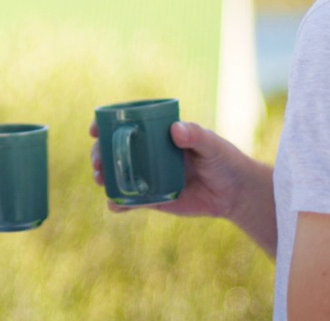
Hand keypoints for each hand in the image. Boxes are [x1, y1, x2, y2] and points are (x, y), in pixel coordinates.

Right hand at [90, 120, 258, 219]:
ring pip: (118, 175)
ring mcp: (149, 176)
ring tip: (100, 179)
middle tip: (97, 161)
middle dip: (100, 154)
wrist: (234, 193)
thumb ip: (195, 136)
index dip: (106, 125)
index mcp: (158, 134)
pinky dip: (119, 204)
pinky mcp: (153, 199)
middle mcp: (148, 153)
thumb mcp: (211, 145)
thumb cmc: (224, 160)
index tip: (95, 129)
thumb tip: (175, 130)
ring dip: (104, 177)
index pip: (126, 124)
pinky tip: (114, 205)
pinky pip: (131, 201)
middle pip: (115, 150)